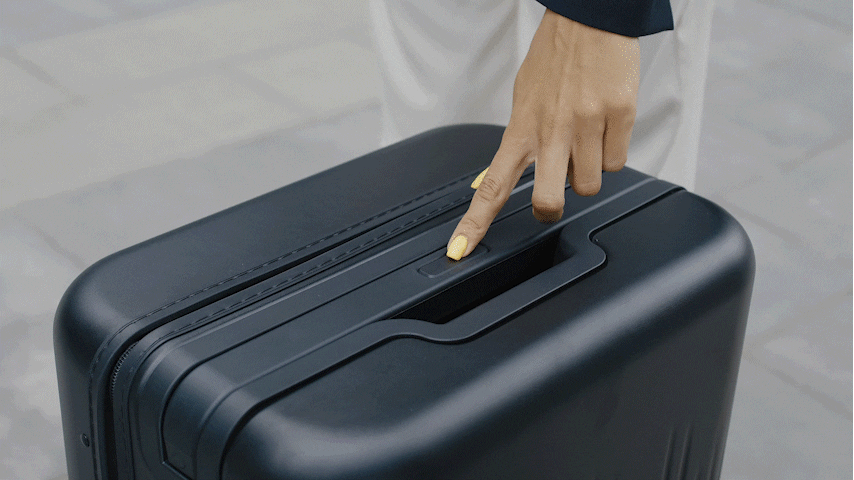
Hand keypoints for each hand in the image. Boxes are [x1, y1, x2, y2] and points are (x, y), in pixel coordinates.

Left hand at [446, 9, 639, 259]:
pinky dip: (611, 152)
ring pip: (590, 184)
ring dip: (586, 171)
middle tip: (554, 194)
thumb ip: (515, 141)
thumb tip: (495, 180)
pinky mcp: (620, 115)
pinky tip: (605, 127)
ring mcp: (587, 124)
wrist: (591, 17)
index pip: (493, 184)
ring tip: (584, 138)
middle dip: (551, 208)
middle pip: (549, 199)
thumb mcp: (523, 97)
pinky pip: (617, 162)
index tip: (460, 249)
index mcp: (522, 126)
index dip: (476, 222)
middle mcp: (552, 129)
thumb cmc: (555, 58)